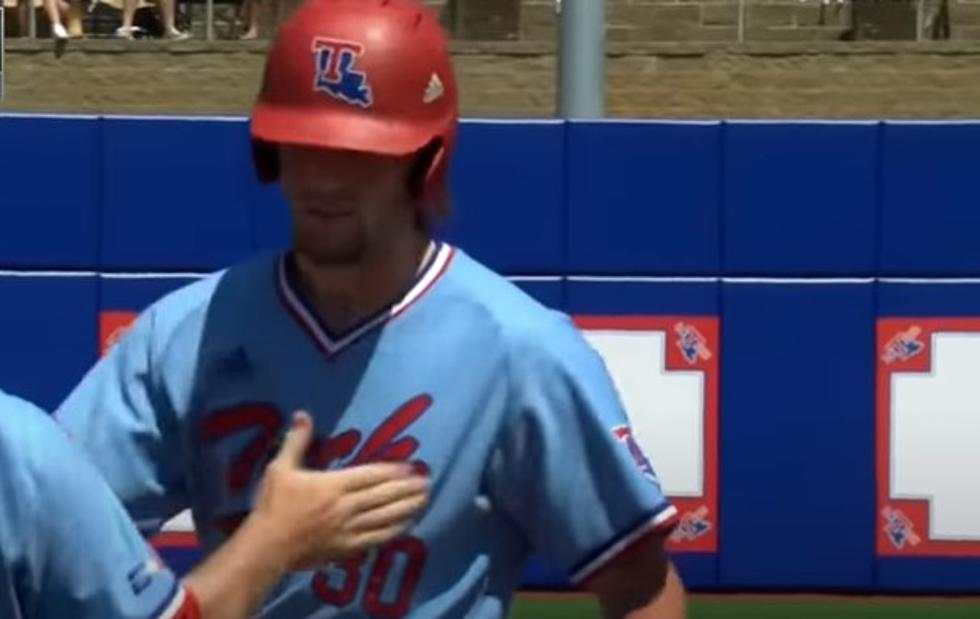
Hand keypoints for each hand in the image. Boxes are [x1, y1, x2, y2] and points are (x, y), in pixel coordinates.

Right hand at [250, 411, 429, 570]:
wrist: (267, 547)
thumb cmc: (274, 505)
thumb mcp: (280, 468)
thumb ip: (296, 441)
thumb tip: (302, 414)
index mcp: (333, 485)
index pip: (370, 476)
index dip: (393, 471)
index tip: (412, 467)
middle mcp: (346, 507)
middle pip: (383, 496)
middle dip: (407, 489)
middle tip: (428, 482)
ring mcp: (349, 529)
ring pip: (385, 517)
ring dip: (407, 508)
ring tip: (425, 499)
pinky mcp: (347, 548)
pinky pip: (377, 539)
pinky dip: (394, 531)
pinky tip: (408, 525)